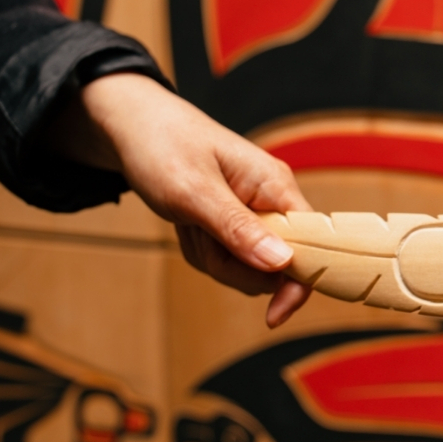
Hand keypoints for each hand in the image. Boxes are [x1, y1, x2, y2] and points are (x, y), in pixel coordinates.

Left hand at [45, 72, 312, 327]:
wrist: (130, 126)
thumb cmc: (162, 146)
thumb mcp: (194, 192)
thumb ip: (238, 230)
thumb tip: (283, 264)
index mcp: (276, 186)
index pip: (312, 246)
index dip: (297, 283)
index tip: (273, 315)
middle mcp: (272, 200)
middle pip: (275, 265)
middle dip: (234, 266)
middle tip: (200, 235)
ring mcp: (254, 212)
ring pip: (248, 267)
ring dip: (213, 257)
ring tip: (190, 224)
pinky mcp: (235, 221)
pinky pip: (228, 258)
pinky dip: (203, 251)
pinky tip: (188, 226)